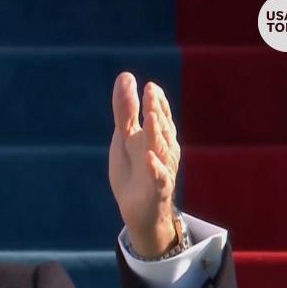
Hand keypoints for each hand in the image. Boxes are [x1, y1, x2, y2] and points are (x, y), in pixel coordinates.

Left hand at [108, 71, 179, 257]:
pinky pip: (159, 178)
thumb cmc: (133, 171)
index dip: (155, 100)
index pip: (158, 114)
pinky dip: (155, 168)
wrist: (139, 211)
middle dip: (156, 110)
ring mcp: (161, 169)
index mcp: (155, 136)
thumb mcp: (124, 138)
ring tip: (150, 117)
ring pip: (162, 149)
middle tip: (150, 92)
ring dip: (157, 132)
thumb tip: (126, 76)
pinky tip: (148, 157)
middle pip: (161, 127)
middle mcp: (162, 150)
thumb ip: (125, 110)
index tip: (149, 86)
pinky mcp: (157, 190)